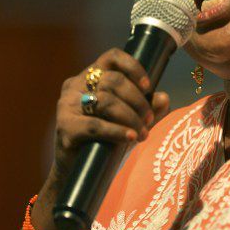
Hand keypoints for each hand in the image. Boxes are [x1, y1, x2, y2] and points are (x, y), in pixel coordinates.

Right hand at [52, 49, 169, 180]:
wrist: (78, 171)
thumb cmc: (105, 139)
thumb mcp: (131, 120)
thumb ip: (149, 108)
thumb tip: (163, 98)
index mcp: (90, 76)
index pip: (112, 57)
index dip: (133, 67)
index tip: (148, 86)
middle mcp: (76, 85)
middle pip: (113, 80)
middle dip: (137, 100)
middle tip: (149, 119)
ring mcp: (67, 105)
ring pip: (106, 101)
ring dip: (130, 117)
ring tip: (143, 132)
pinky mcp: (65, 127)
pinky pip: (95, 125)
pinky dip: (117, 131)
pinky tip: (131, 137)